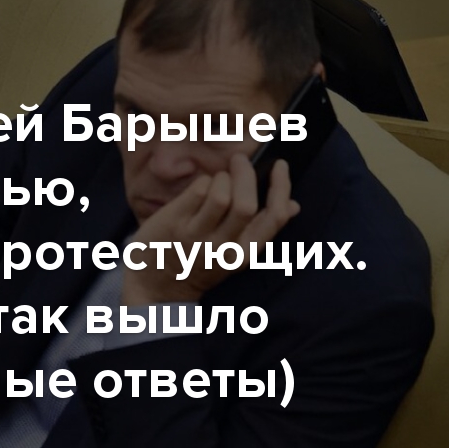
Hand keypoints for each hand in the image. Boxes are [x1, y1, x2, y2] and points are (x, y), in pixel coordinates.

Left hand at [122, 154, 300, 305]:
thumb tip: (293, 205)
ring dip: (223, 178)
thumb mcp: (234, 254)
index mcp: (244, 254)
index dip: (282, 187)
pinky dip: (204, 182)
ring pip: (220, 195)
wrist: (155, 286)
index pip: (274, 218)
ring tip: (219, 178)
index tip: (280, 166)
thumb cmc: (198, 262)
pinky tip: (200, 188)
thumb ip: (260, 229)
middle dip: (246, 174)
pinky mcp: (173, 224)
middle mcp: (221, 248)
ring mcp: (195, 237)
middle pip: (245, 203)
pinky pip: (196, 191)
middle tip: (240, 160)